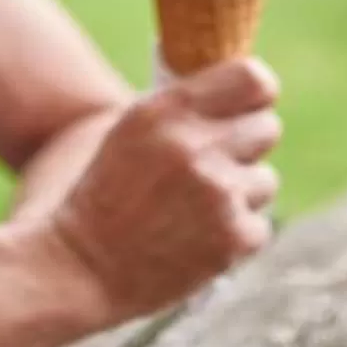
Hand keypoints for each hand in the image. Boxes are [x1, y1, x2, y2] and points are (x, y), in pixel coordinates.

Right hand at [48, 58, 280, 316]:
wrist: (79, 267)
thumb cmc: (105, 195)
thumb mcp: (130, 131)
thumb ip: (184, 109)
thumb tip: (247, 91)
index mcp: (166, 111)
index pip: (253, 79)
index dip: (257, 94)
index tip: (250, 107)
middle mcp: (195, 146)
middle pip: (267, 128)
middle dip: (246, 146)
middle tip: (212, 167)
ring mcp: (218, 193)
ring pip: (265, 180)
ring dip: (239, 194)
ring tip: (193, 210)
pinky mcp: (233, 237)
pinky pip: (258, 224)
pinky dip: (235, 235)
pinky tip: (196, 240)